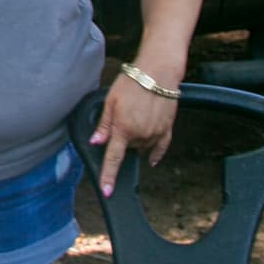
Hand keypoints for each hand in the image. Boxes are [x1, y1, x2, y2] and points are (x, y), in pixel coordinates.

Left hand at [88, 72, 178, 197]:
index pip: (113, 158)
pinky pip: (160, 148)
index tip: (107, 191)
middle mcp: (140, 135)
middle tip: (122, 117)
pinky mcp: (168, 129)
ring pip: (141, 147)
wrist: (158, 72)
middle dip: (122, 138)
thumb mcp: (110, 100)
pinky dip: (155, 153)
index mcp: (123, 128)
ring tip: (136, 116)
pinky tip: (151, 158)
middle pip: (127, 147)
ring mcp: (156, 134)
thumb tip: (95, 142)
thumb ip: (104, 124)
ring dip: (135, 139)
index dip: (108, 176)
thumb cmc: (132, 82)